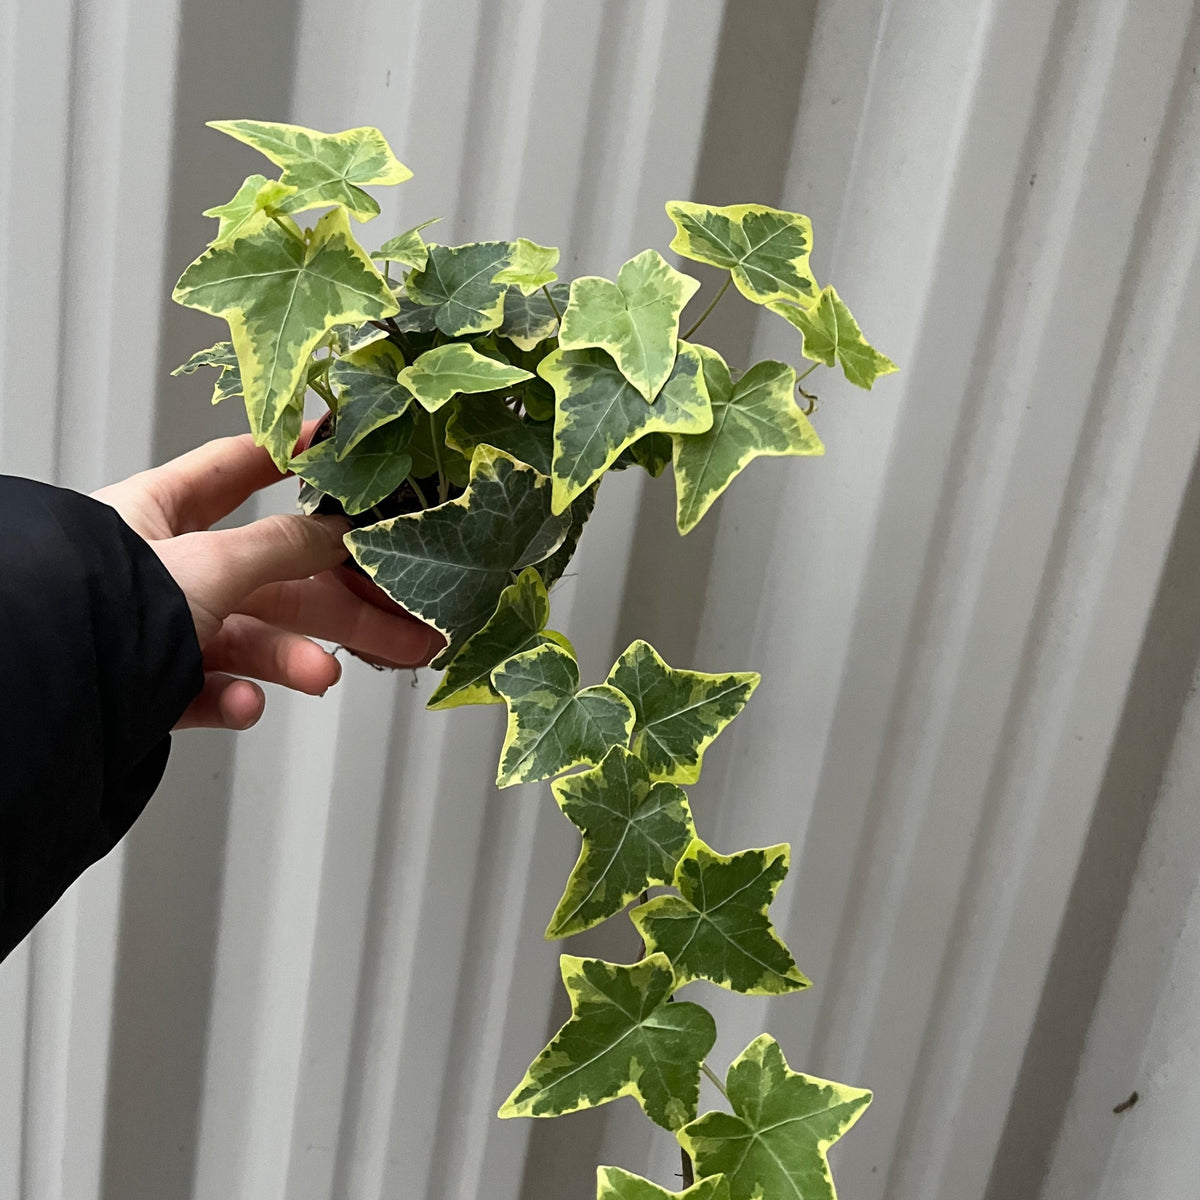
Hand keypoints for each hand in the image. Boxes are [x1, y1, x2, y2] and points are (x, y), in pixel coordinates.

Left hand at [92, 424, 443, 730]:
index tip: (337, 451)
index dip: (288, 457)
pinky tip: (244, 704)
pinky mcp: (154, 687)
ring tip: (326, 677)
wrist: (50, 691)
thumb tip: (339, 532)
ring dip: (295, 659)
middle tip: (403, 624)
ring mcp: (161, 629)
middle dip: (340, 604)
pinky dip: (234, 700)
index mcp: (158, 513)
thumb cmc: (109, 600)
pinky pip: (210, 690)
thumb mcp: (213, 561)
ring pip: (251, 639)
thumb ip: (284, 546)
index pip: (234, 470)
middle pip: (272, 576)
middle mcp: (163, 568)